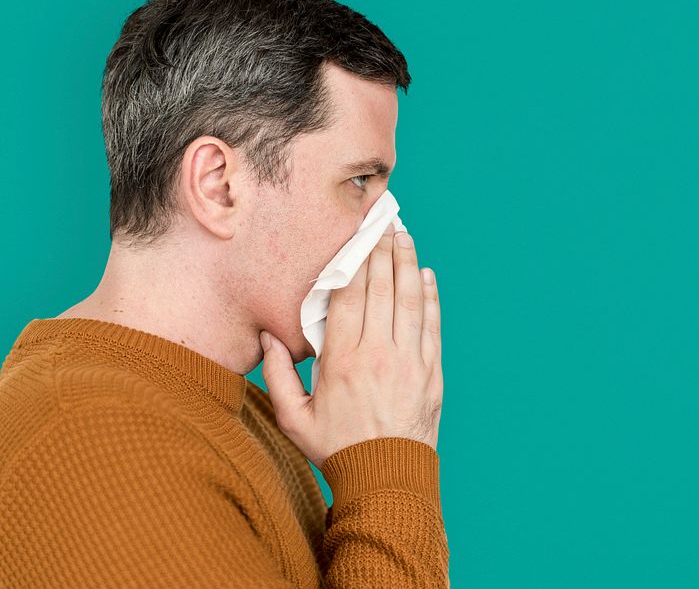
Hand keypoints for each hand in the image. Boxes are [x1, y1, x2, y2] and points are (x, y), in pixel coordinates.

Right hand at [260, 223, 442, 468]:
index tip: (355, 234)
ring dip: (406, 264)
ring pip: (408, 301)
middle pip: (380, 289)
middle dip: (381, 250)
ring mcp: (409, 361)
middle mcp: (377, 353)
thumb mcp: (293, 417)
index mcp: (342, 360)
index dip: (353, 260)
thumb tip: (267, 337)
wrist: (385, 478)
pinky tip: (425, 275)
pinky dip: (429, 297)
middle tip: (382, 221)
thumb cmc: (336, 448)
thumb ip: (277, 374)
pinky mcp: (431, 372)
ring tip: (403, 236)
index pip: (348, 297)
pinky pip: (431, 325)